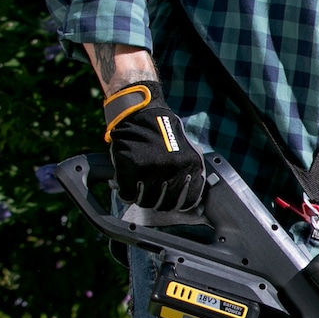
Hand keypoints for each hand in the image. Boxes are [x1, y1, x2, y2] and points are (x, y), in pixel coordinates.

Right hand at [102, 78, 206, 209]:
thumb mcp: (186, 151)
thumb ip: (189, 173)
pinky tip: (126, 184)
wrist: (140, 113)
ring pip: (144, 201)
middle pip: (164, 204)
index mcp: (190, 167)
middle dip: (156, 201)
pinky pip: (127, 194)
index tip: (170, 202)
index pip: (187, 202)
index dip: (177, 204)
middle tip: (150, 193)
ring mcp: (150, 171)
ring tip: (138, 186)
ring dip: (140, 197)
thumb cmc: (163, 133)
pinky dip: (125, 192)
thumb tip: (193, 200)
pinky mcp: (130, 169)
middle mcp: (172, 171)